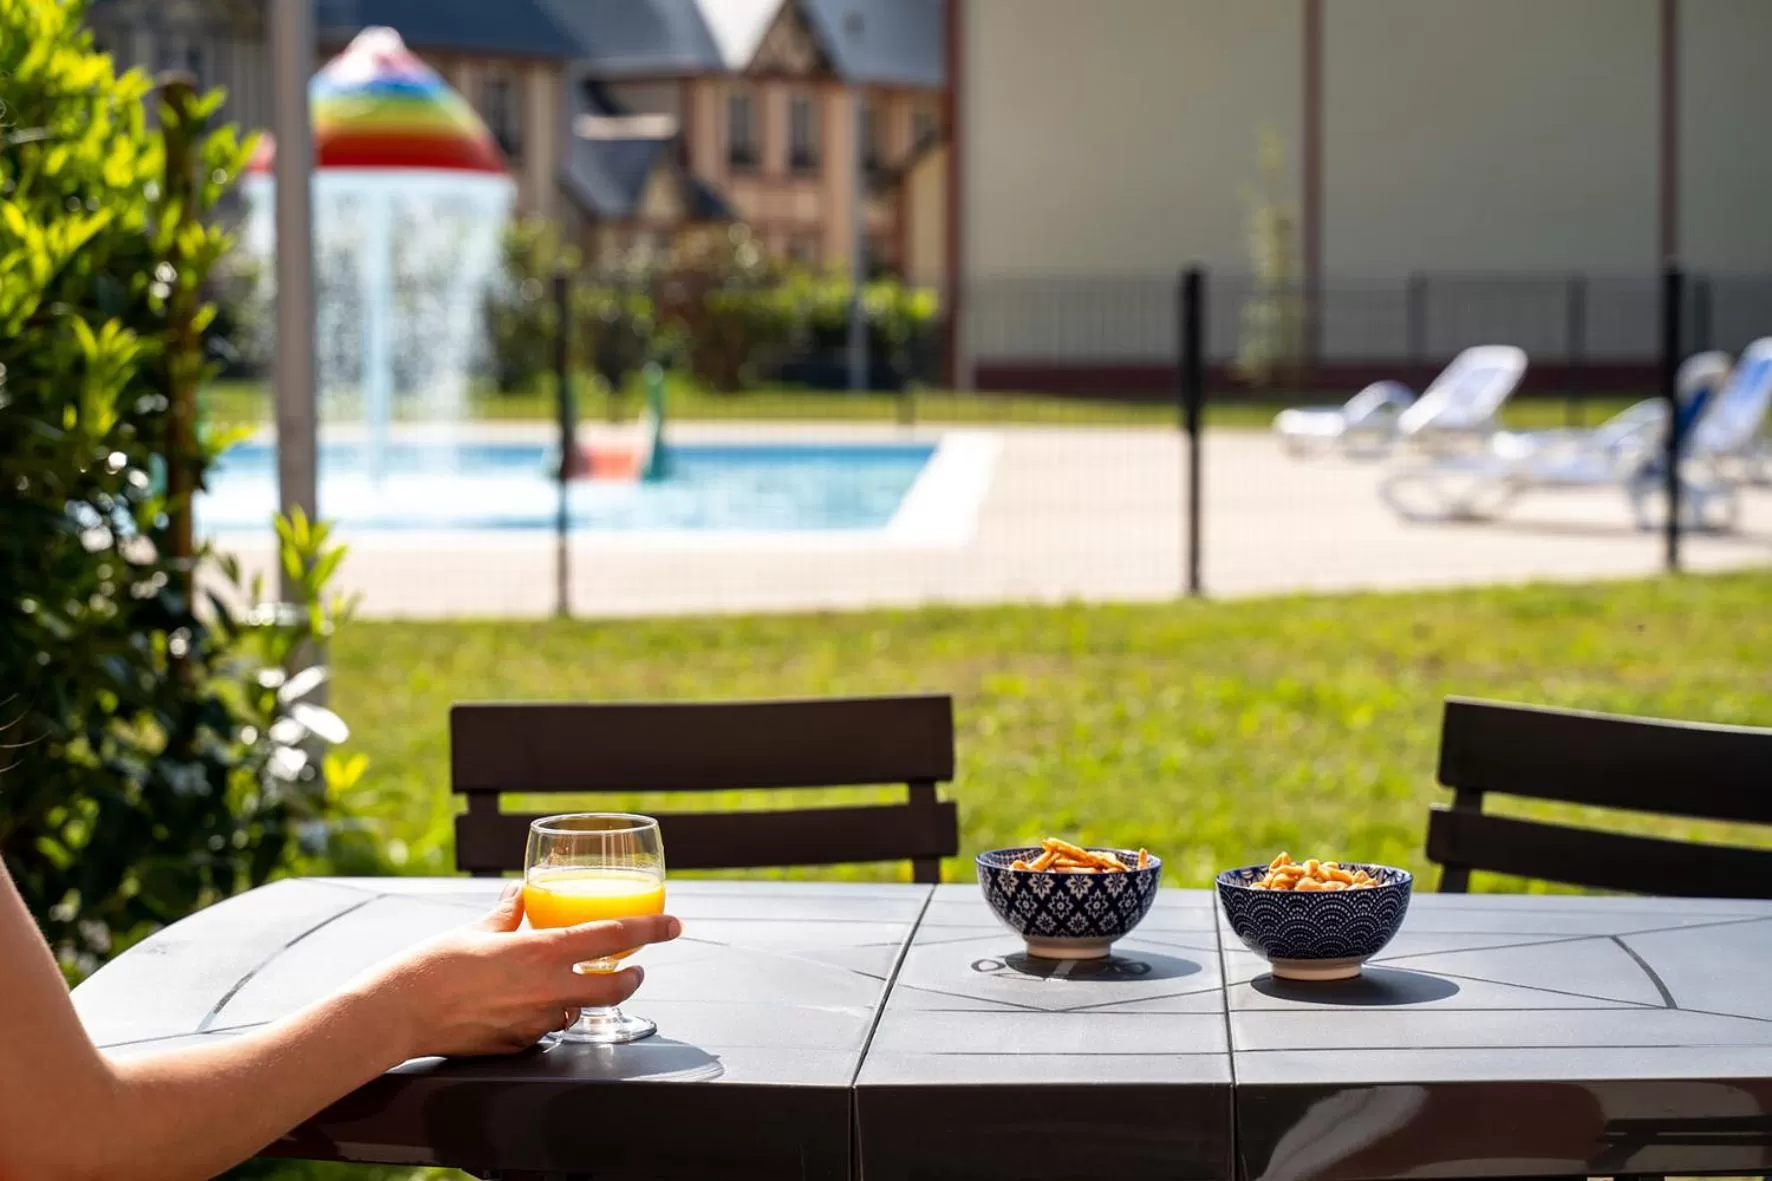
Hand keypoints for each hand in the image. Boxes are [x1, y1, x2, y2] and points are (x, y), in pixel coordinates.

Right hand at [360, 884, 682, 1058]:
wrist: (399, 1013)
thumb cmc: (433, 966)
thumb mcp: (477, 929)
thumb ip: (509, 913)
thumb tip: (521, 893)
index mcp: (544, 951)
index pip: (613, 936)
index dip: (650, 929)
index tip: (674, 926)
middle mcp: (549, 989)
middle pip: (614, 988)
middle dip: (632, 978)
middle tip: (635, 969)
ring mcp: (535, 1022)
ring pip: (578, 1010)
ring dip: (583, 997)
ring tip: (571, 985)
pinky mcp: (518, 1045)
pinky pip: (545, 1029)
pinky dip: (546, 1016)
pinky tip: (526, 1007)